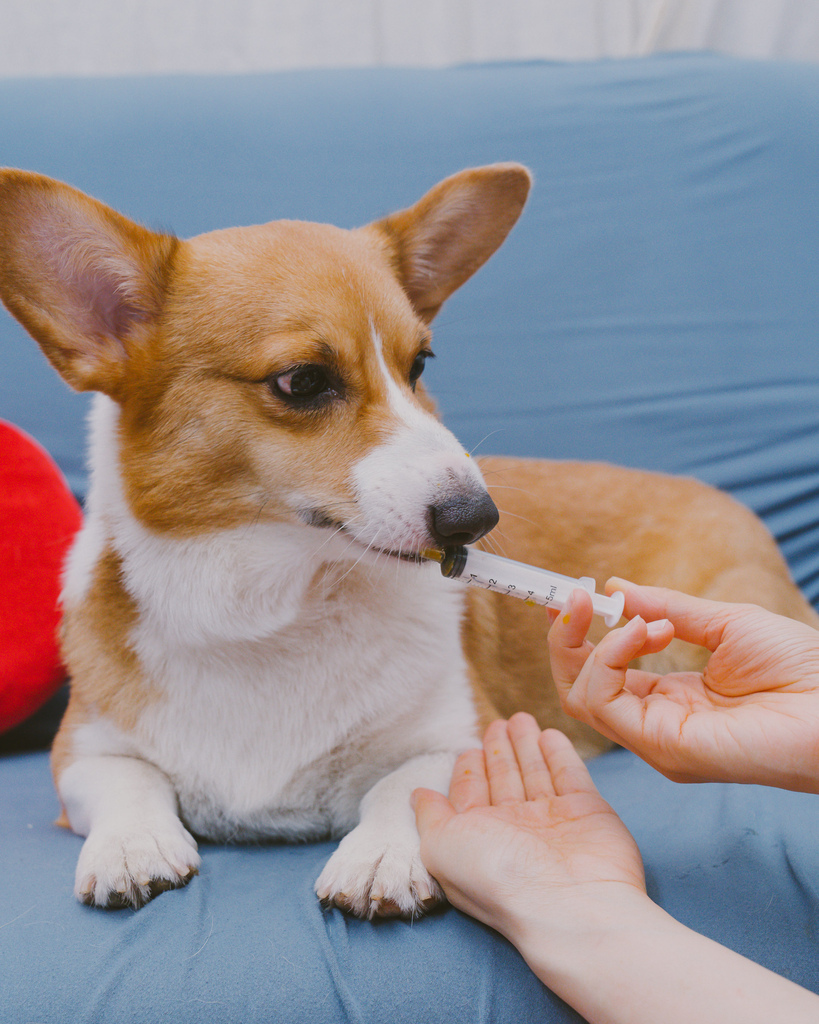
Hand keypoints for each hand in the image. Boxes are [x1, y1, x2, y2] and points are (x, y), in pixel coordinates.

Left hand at [412, 713, 644, 942]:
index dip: (468, 770)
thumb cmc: (498, 875)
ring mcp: (553, 819)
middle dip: (498, 750)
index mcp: (480, 836)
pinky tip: (549, 734)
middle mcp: (515, 828)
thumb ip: (430, 815)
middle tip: (496, 722)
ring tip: (519, 718)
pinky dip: (559, 754)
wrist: (570, 904)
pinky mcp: (588, 810)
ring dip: (525, 745)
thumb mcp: (442, 845)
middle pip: (503, 778)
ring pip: (535, 772)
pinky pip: (569, 774)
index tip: (468, 748)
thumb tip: (417, 795)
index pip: (470, 794)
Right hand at [548, 581, 818, 789]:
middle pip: (576, 687)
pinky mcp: (664, 747)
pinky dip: (610, 656)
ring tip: (641, 619)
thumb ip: (666, 610)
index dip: (576, 635)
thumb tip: (615, 587)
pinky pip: (604, 701)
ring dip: (594, 643)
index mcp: (668, 700)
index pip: (598, 673)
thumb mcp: (722, 624)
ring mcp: (656, 739)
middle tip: (572, 596)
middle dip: (564, 637)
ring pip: (580, 695)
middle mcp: (654, 724)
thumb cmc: (800, 669)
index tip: (570, 595)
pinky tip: (644, 632)